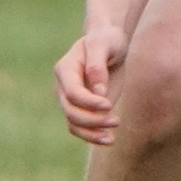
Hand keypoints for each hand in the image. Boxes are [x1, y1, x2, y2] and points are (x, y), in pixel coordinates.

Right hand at [55, 27, 127, 144]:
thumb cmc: (106, 40)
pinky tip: (109, 139)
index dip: (88, 102)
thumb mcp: (103, 44)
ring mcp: (71, 99)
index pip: (72, 92)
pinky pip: (81, 128)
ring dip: (91, 134)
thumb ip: (98, 66)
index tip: (109, 105)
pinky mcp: (83, 108)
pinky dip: (92, 136)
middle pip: (71, 111)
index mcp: (65, 69)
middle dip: (92, 120)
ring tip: (111, 138)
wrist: (109, 44)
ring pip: (73, 124)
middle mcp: (64, 86)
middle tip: (116, 121)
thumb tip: (99, 92)